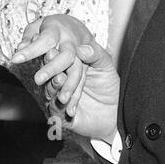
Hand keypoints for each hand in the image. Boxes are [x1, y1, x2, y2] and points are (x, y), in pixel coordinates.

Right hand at [12, 15, 120, 142]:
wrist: (114, 112)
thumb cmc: (109, 86)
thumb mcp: (106, 66)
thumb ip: (96, 55)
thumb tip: (82, 48)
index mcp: (67, 66)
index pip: (57, 58)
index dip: (54, 55)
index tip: (53, 51)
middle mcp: (59, 80)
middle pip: (50, 74)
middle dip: (50, 68)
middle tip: (51, 62)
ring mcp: (57, 97)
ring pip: (51, 90)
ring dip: (54, 85)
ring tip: (59, 79)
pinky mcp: (59, 114)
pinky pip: (56, 109)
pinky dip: (59, 104)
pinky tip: (63, 100)